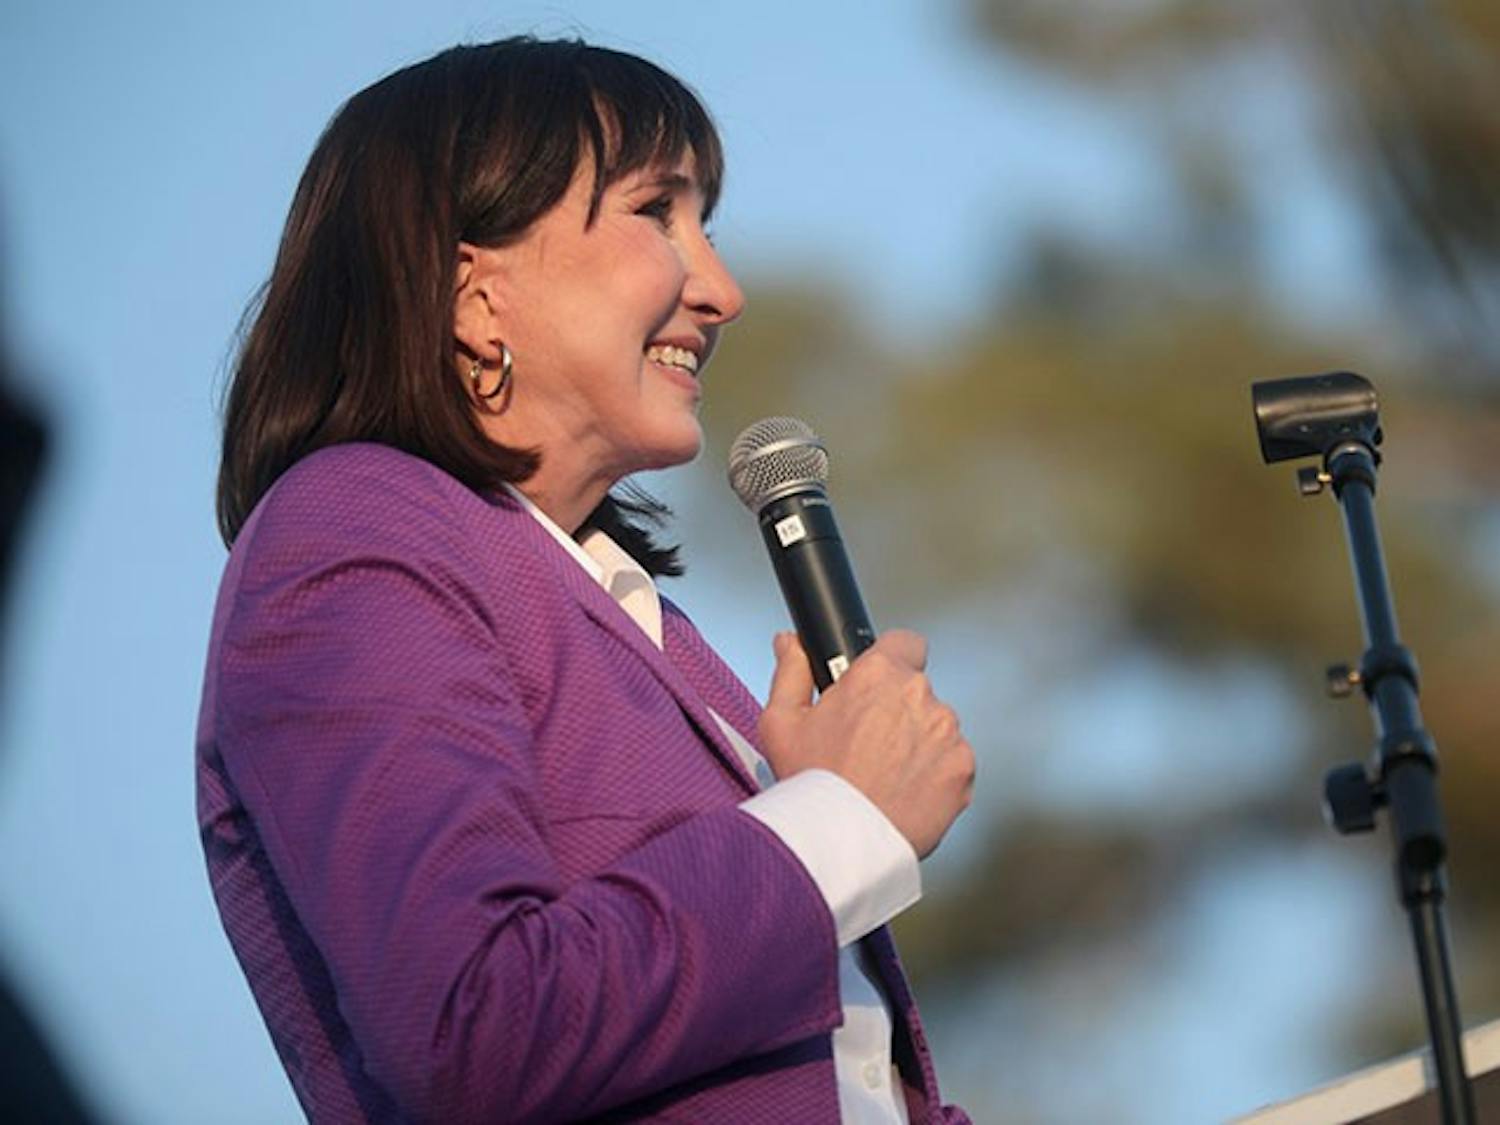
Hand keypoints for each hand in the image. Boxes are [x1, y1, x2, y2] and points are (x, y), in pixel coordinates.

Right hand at [757, 630, 974, 858]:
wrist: (843, 842)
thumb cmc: (811, 784)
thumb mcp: (782, 722)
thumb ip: (791, 672)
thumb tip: (791, 644)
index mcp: (878, 674)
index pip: (905, 642)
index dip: (893, 660)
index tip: (879, 683)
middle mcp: (920, 695)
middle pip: (917, 691)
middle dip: (898, 710)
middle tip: (868, 743)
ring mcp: (947, 733)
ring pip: (937, 728)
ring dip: (918, 743)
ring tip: (885, 775)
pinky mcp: (963, 769)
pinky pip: (952, 763)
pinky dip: (935, 775)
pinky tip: (904, 792)